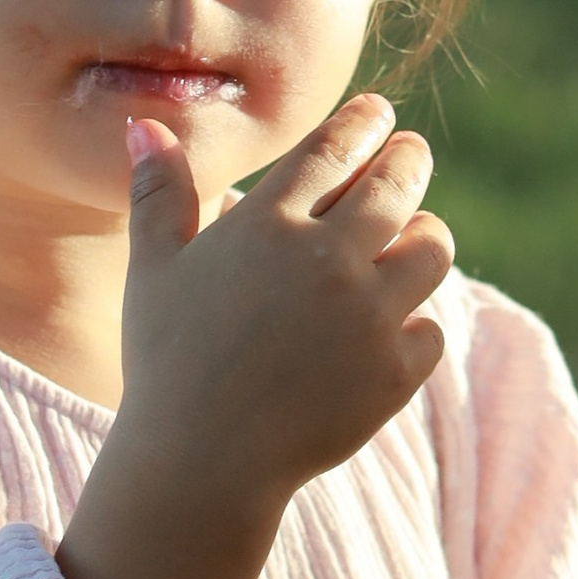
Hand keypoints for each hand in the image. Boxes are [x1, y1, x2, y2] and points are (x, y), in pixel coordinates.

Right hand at [115, 91, 454, 512]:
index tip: (379, 114)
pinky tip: (397, 325)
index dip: (364, 124)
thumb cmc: (168, 362)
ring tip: (417, 234)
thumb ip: (160, 194)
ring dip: (427, 236)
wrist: (200, 464)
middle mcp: (326, 261)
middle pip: (397, 186)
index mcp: (267, 225)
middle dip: (410, 161)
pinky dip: (418, 324)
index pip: (334, 150)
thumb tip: (146, 124)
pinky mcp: (395, 373)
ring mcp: (367, 318)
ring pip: (431, 251)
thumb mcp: (154, 271)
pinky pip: (431, 329)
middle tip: (412, 154)